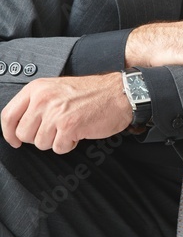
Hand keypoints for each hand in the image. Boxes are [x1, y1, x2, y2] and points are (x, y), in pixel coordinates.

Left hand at [1, 74, 131, 153]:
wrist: (118, 93)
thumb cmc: (91, 92)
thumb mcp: (57, 89)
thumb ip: (37, 103)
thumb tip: (20, 125)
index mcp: (37, 89)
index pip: (8, 116)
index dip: (8, 133)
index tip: (14, 140)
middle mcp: (43, 99)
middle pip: (23, 134)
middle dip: (38, 137)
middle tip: (54, 130)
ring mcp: (55, 113)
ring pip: (40, 143)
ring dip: (55, 141)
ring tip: (69, 128)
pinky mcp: (69, 126)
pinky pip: (58, 148)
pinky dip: (68, 144)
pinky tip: (78, 132)